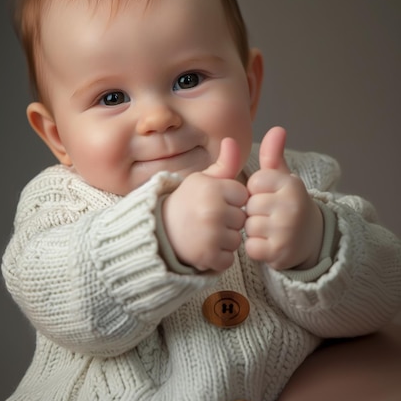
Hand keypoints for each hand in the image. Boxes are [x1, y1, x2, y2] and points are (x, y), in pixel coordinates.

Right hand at [161, 138, 247, 271]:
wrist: (157, 231)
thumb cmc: (185, 203)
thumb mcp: (202, 180)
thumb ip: (224, 164)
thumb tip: (232, 140)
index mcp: (212, 188)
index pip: (243, 197)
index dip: (232, 201)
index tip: (215, 203)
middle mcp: (211, 210)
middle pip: (242, 220)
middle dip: (229, 222)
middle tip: (208, 220)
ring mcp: (209, 234)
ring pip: (236, 241)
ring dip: (224, 241)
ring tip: (204, 234)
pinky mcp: (206, 256)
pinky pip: (228, 259)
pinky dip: (218, 258)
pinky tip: (203, 248)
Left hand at [245, 127, 322, 270]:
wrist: (313, 240)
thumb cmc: (289, 205)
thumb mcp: (284, 179)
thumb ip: (274, 156)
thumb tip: (277, 128)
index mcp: (291, 184)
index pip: (254, 183)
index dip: (257, 192)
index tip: (270, 196)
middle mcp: (290, 206)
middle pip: (249, 205)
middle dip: (254, 212)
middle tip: (271, 216)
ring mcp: (286, 231)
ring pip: (248, 227)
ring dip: (254, 231)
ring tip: (271, 230)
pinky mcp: (279, 253)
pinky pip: (251, 247)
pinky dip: (256, 248)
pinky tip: (269, 244)